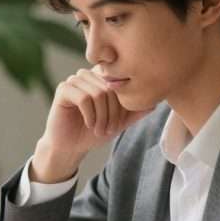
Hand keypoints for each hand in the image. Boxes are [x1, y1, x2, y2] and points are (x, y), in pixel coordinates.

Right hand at [32, 66, 151, 182]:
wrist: (71, 146)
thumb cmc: (94, 132)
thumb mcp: (119, 122)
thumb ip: (135, 111)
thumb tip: (156, 102)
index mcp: (102, 77)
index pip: (122, 83)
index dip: (123, 105)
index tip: (119, 124)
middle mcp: (88, 74)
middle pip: (110, 88)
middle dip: (113, 113)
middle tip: (110, 129)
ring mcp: (74, 80)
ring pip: (98, 94)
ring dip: (102, 117)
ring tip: (99, 129)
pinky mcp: (63, 89)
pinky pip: (83, 98)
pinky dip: (90, 115)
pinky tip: (89, 124)